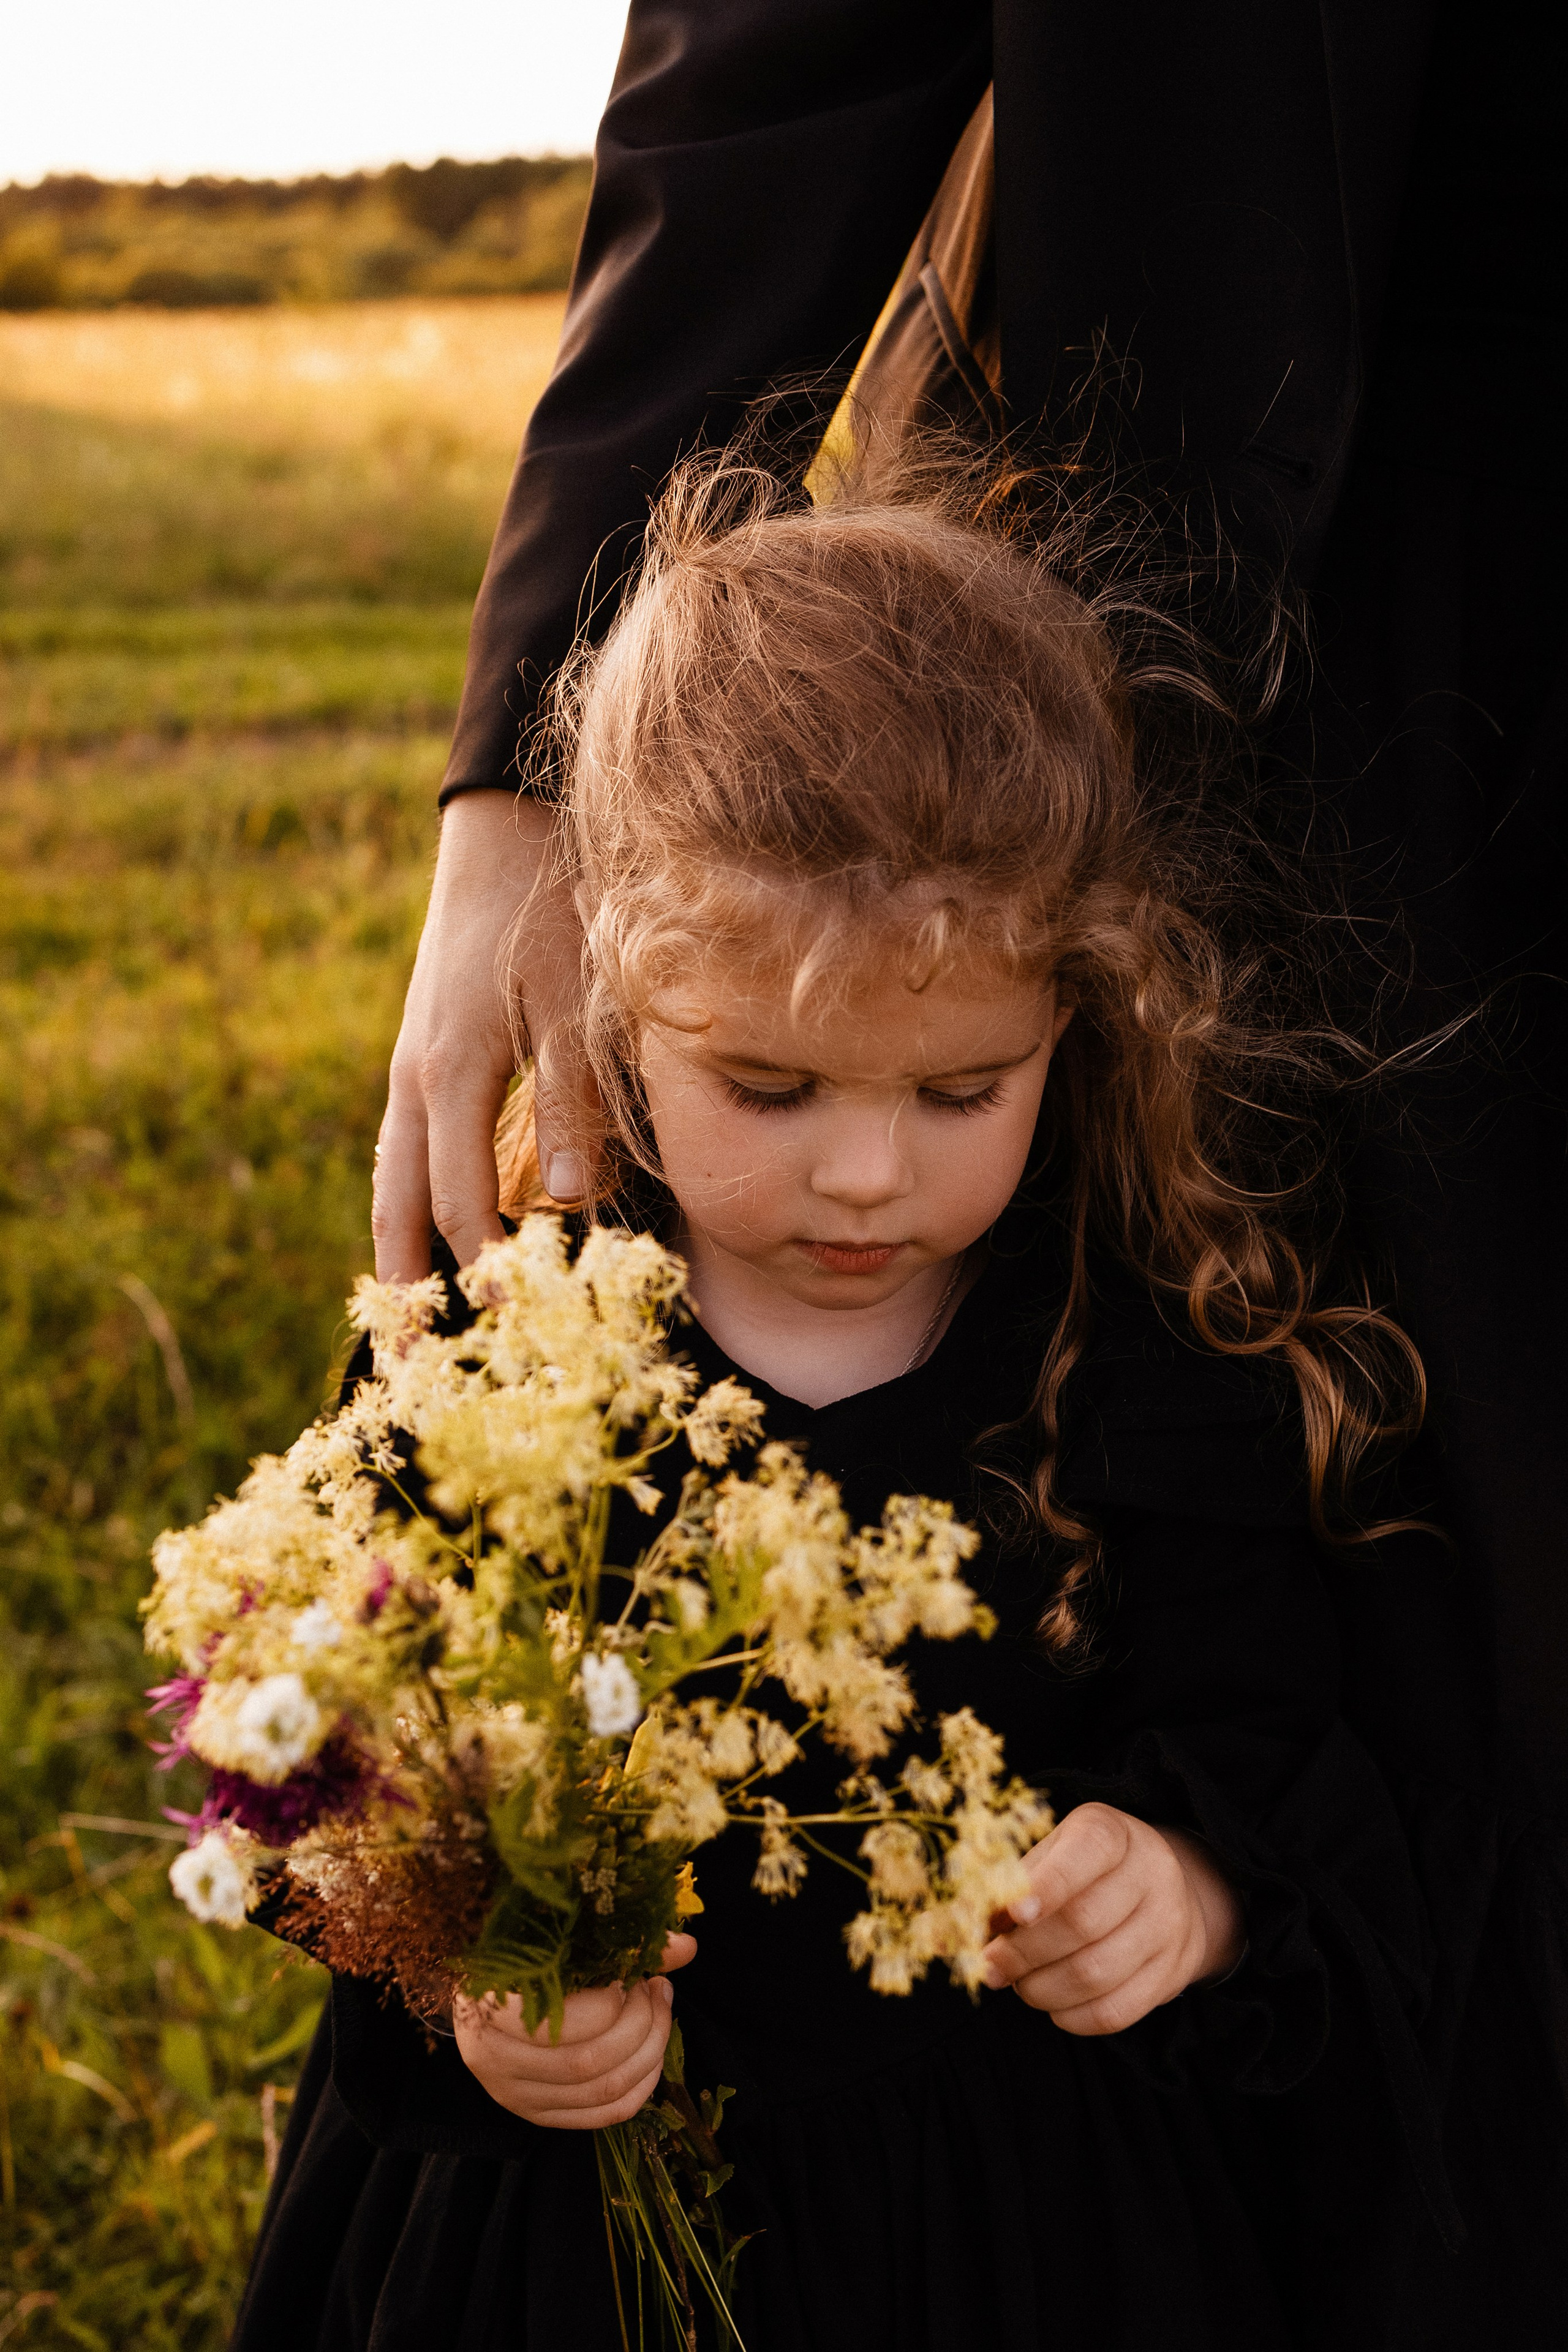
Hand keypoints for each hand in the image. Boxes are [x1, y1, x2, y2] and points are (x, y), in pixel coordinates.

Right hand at [372, 792, 601, 1281]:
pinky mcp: (422, 1056)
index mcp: (451, 1074)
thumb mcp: (574, 1002)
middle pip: (397, 1209)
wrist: (504, 832)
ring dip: (396, 1253)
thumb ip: (573, 1101)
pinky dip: (407, 1203)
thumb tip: (568, 1204)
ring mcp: (410, 1069)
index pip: (462, 1204)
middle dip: (403, 1291)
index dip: (486, 1269)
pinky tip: (422, 1233)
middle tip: (407, 1370)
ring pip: (390, 1182)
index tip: (516, 1324)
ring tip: (401, 1322)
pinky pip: (402, 1151)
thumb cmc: (550, 913)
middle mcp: (415, 1081)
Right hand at [452, 1933, 698, 2128]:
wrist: (476, 1995)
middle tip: (656, 1988)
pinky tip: (654, 2053)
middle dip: (640, 2024)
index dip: (610, 2003)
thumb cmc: (515, 1956)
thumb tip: (687, 1947)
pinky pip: (604, 2116)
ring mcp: (515, 2097)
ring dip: (648, 2050)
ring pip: (602, 2091)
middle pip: (588, 2062)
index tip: (628, 1972)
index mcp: (486, 2011)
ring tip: (658, 2010)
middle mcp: (493, 2062)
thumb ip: (616, 1942)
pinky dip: (642, 2086)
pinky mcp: (539, 2116)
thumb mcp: (550, 1942)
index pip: (561, 2023)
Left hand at [980, 1804, 1243, 2034]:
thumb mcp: (1047, 1857)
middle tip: (991, 1965)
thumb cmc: (1083, 1873)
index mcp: (1112, 1832)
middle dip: (1025, 1952)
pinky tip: (1052, 2004)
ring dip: (1042, 1988)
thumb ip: (1001, 1888)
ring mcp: (1167, 1926)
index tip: (1012, 1915)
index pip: (1087, 1851)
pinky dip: (1072, 2017)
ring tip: (1019, 1983)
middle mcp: (1150, 1872)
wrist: (1163, 1894)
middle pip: (1084, 1922)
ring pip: (1097, 1973)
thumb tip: (945, 1932)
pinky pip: (1116, 2011)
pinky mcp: (1170, 1975)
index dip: (1047, 1885)